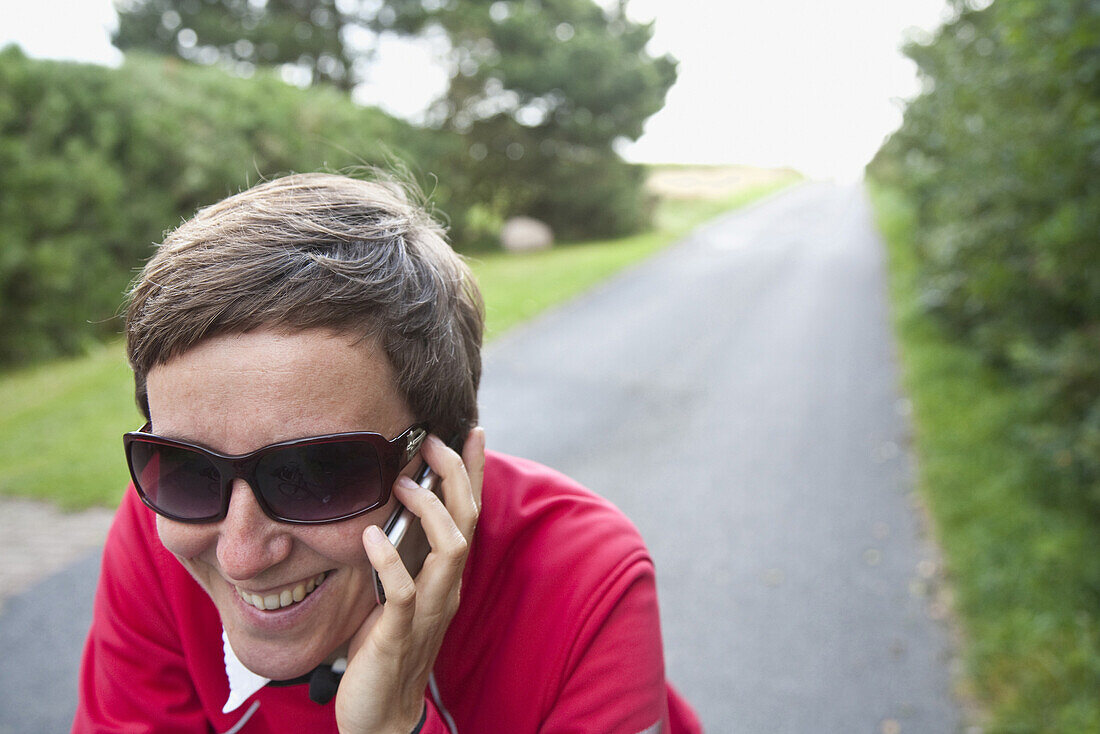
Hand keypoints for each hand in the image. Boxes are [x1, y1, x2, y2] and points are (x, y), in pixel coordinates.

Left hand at [334, 427, 484, 733]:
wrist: (380, 716)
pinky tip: (370, 536)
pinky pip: (404, 592)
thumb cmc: (383, 650)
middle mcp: (445, 588)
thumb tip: (391, 512)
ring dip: (431, 510)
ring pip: (451, 549)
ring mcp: (427, 611)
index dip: (473, 473)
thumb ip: (402, 555)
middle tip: (433, 441)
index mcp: (445, 576)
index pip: (468, 514)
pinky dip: (390, 560)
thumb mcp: (396, 592)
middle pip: (467, 521)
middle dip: (456, 476)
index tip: (473, 431)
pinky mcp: (399, 634)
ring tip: (403, 483)